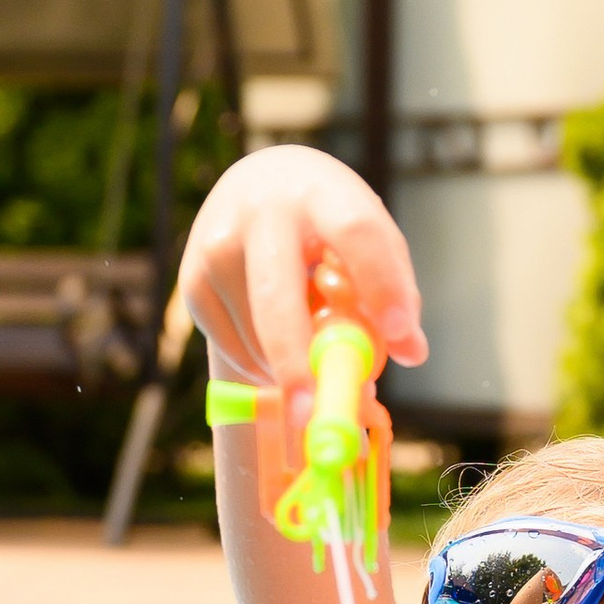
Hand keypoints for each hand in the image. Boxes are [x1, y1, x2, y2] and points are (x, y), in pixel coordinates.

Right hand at [178, 147, 426, 389]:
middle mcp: (261, 214)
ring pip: (257, 338)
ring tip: (311, 343)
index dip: (380, 285)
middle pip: (277, 298)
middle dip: (295, 361)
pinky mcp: (193, 280)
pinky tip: (274, 335)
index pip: (355, 234)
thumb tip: (411, 352)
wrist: (254, 187)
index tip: (399, 336)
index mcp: (321, 194)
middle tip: (313, 416)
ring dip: (291, 368)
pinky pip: (234, 350)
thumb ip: (397, 289)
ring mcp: (217, 247)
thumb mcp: (371, 237)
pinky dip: (263, 364)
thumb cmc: (328, 224)